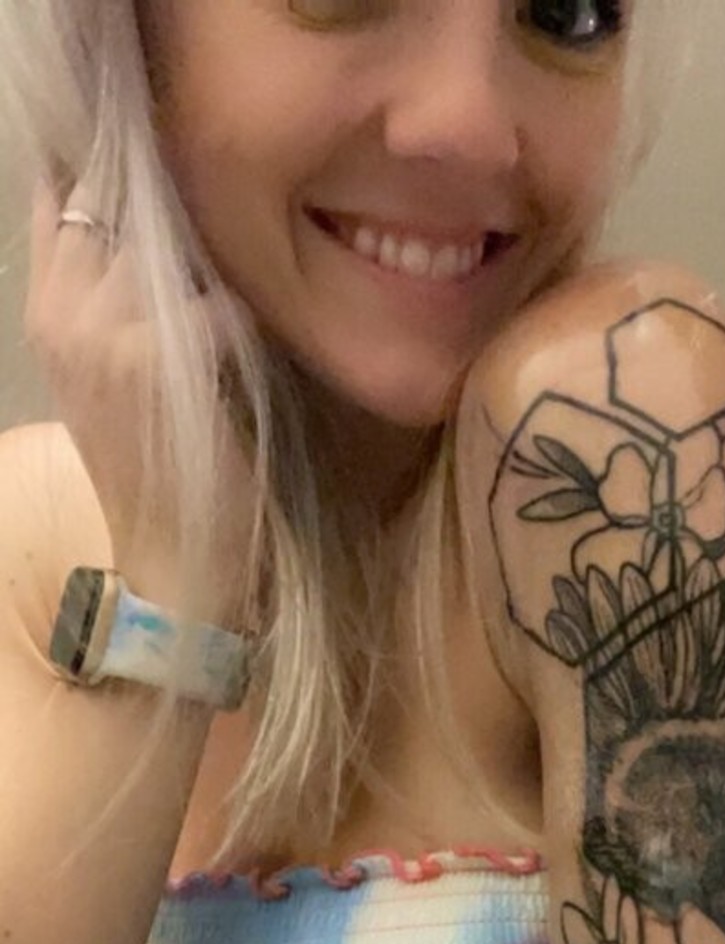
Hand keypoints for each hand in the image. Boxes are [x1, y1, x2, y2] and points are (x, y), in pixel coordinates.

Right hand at [25, 176, 260, 626]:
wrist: (173, 560)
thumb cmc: (161, 467)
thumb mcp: (114, 371)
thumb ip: (112, 292)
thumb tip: (152, 213)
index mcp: (46, 310)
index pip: (66, 193)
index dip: (116, 170)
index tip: (166, 172)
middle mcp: (62, 312)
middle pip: (118, 203)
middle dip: (174, 210)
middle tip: (222, 234)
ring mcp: (102, 334)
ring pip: (168, 247)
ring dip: (215, 266)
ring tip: (237, 302)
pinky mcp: (152, 361)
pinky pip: (216, 302)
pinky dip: (243, 323)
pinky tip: (248, 356)